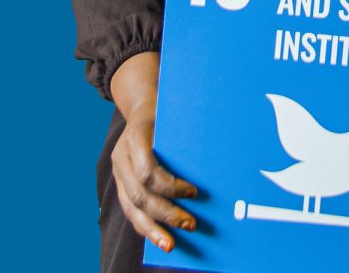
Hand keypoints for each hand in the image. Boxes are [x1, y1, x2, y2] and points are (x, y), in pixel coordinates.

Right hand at [109, 52, 197, 253]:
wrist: (143, 106)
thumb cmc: (168, 112)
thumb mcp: (178, 113)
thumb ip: (194, 129)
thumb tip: (230, 142)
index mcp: (136, 136)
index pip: (148, 170)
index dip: (171, 186)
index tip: (195, 192)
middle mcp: (122, 156)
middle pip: (140, 193)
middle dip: (166, 212)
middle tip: (191, 223)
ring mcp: (118, 171)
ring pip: (131, 207)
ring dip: (152, 228)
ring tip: (171, 243)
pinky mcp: (120, 184)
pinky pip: (130, 210)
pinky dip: (145, 227)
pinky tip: (160, 238)